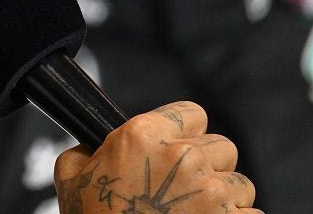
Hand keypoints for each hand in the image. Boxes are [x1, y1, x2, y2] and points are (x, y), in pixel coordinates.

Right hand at [54, 101, 258, 212]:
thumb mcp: (71, 177)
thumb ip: (86, 152)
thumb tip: (90, 148)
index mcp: (144, 136)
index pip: (193, 114)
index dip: (187, 132)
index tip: (180, 149)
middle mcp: (183, 157)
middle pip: (223, 147)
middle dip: (209, 166)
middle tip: (187, 189)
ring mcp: (212, 193)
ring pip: (240, 184)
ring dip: (225, 198)